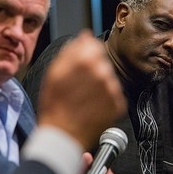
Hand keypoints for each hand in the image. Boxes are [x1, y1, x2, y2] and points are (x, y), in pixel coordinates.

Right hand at [38, 30, 125, 150]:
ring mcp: (112, 89)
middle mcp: (102, 72)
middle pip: (102, 61)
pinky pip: (113, 93)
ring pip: (108, 77)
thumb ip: (70, 50)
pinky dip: (104, 98)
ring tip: (84, 98)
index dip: (86, 53)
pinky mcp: (118, 104)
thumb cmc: (54, 105)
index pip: (94, 45)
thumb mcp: (53, 73)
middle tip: (79, 85)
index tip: (79, 65)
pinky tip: (92, 106)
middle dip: (93, 69)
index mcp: (85, 61)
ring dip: (99, 84)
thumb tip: (85, 36)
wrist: (62, 137)